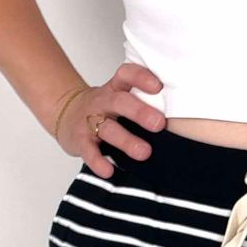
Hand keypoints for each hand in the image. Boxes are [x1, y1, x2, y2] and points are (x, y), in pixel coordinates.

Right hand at [52, 63, 166, 174]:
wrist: (66, 113)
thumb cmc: (104, 107)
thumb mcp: (119, 96)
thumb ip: (142, 101)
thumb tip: (181, 117)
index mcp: (115, 88)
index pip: (127, 75)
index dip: (141, 78)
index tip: (158, 86)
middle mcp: (103, 101)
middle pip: (120, 102)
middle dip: (139, 112)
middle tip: (158, 124)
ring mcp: (89, 119)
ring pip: (107, 128)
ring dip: (126, 140)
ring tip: (144, 153)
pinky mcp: (79, 139)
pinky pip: (88, 150)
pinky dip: (98, 161)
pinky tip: (109, 171)